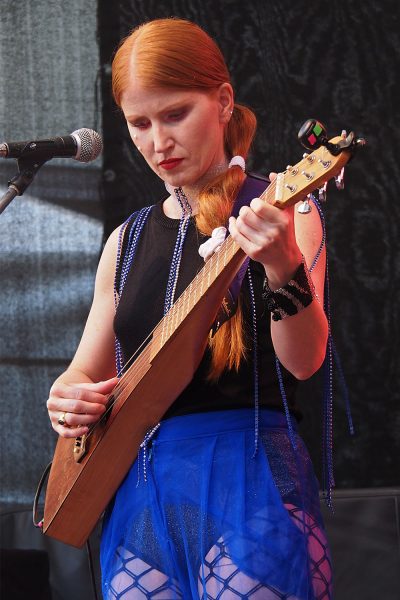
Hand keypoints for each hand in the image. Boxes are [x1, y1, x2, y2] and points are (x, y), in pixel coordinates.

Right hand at [47, 376, 117, 437]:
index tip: (105, 399)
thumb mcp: (86, 385)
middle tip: (103, 408)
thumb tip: (116, 381)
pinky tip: (87, 429)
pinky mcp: (56, 426)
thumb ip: (101, 386)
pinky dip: (76, 433)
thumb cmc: (77, 389)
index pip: (78, 394)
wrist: (66, 393)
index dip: (93, 397)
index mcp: (58, 389)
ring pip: (70, 419)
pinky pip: (64, 432)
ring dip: (87, 419)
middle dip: (92, 408)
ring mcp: (53, 415)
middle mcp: (52, 402)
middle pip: (75, 406)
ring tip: (98, 416)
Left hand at [228, 172, 302, 288]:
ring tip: (244, 219)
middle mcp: (273, 232)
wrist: (285, 258)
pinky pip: (236, 236)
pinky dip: (233, 227)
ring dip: (239, 220)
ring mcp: (263, 243)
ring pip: (240, 225)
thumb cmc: (286, 231)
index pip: (258, 206)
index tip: (257, 205)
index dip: (254, 203)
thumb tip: (273, 174)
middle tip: (248, 212)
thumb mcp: (288, 212)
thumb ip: (281, 192)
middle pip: (246, 214)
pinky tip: (234, 223)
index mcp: (282, 220)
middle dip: (244, 211)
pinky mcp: (254, 252)